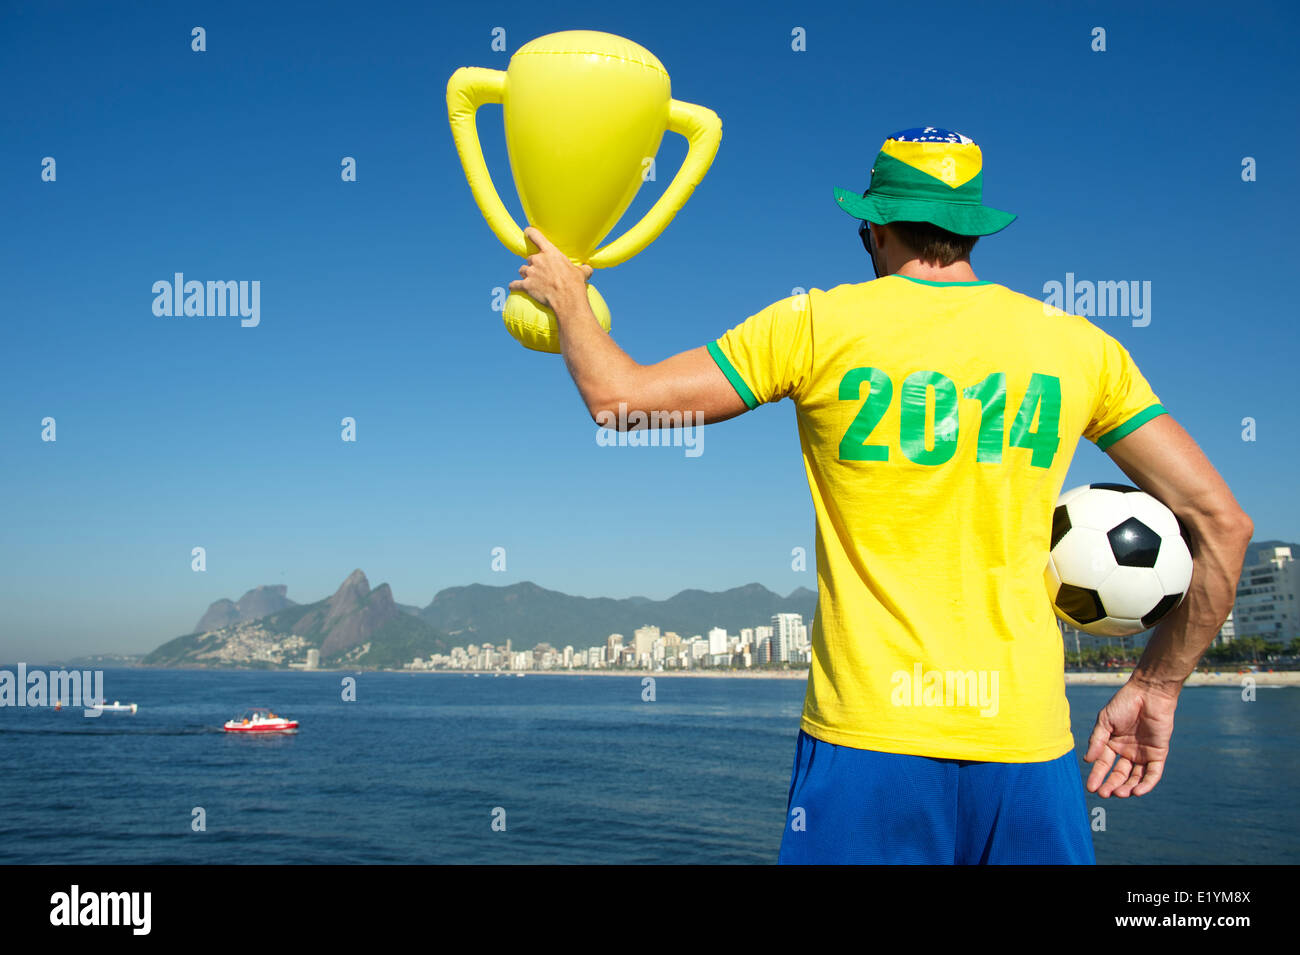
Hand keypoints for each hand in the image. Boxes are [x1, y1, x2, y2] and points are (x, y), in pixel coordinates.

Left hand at [508, 226, 592, 311]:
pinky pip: (515, 284)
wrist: (567, 300)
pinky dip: (514, 286)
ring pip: (522, 270)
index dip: (530, 233)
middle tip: (541, 272)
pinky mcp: (526, 285)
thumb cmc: (575, 285)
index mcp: (550, 252)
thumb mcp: (581, 273)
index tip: (527, 232)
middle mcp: (538, 260)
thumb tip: (588, 269)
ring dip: (526, 274)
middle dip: (534, 265)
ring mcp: (531, 272)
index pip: (535, 236)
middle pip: (529, 259)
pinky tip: (513, 287)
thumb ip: (583, 268)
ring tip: (532, 281)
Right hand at [1083, 678, 1179, 796]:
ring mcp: (1143, 753)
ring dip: (1128, 788)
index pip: (1104, 765)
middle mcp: (1128, 751)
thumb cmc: (1124, 703)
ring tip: (1119, 794)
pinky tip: (1137, 791)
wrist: (1149, 693)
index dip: (1097, 776)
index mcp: (1113, 744)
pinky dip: (1146, 784)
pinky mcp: (1158, 753)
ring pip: (1136, 777)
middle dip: (1111, 785)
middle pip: (1119, 774)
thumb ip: (1097, 740)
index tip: (1091, 787)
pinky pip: (1153, 773)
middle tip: (1104, 794)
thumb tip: (1087, 760)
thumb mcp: (1105, 721)